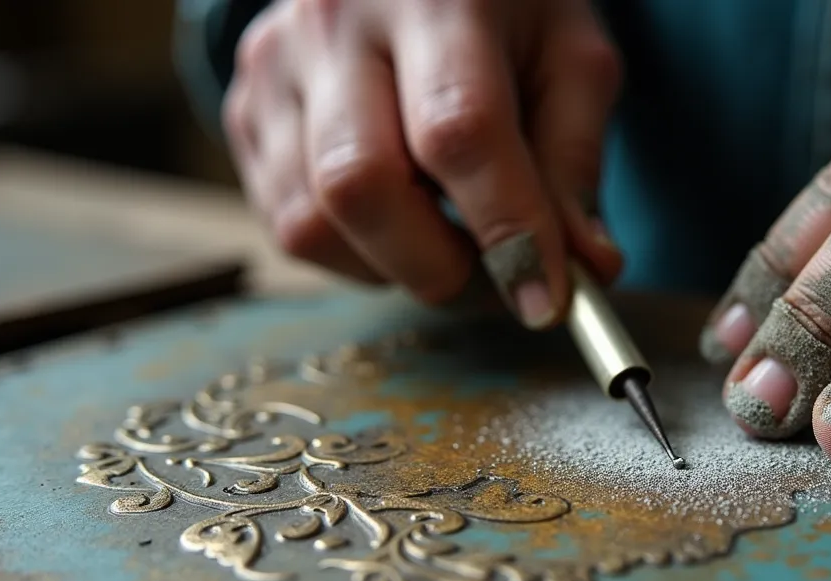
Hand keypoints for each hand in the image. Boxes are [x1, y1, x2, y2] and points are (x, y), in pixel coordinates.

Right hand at [222, 0, 622, 327]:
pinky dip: (353, 252)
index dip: (506, 230)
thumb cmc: (505, 10)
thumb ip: (576, 161)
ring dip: (392, 268)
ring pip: (310, 222)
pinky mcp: (244, 109)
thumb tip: (586, 269)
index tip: (545, 301)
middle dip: (438, 267)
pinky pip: (285, 224)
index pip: (458, 130)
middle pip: (361, 186)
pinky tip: (400, 216)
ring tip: (447, 240)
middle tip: (495, 281)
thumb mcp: (571, 59)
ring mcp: (275, 68)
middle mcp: (334, 24)